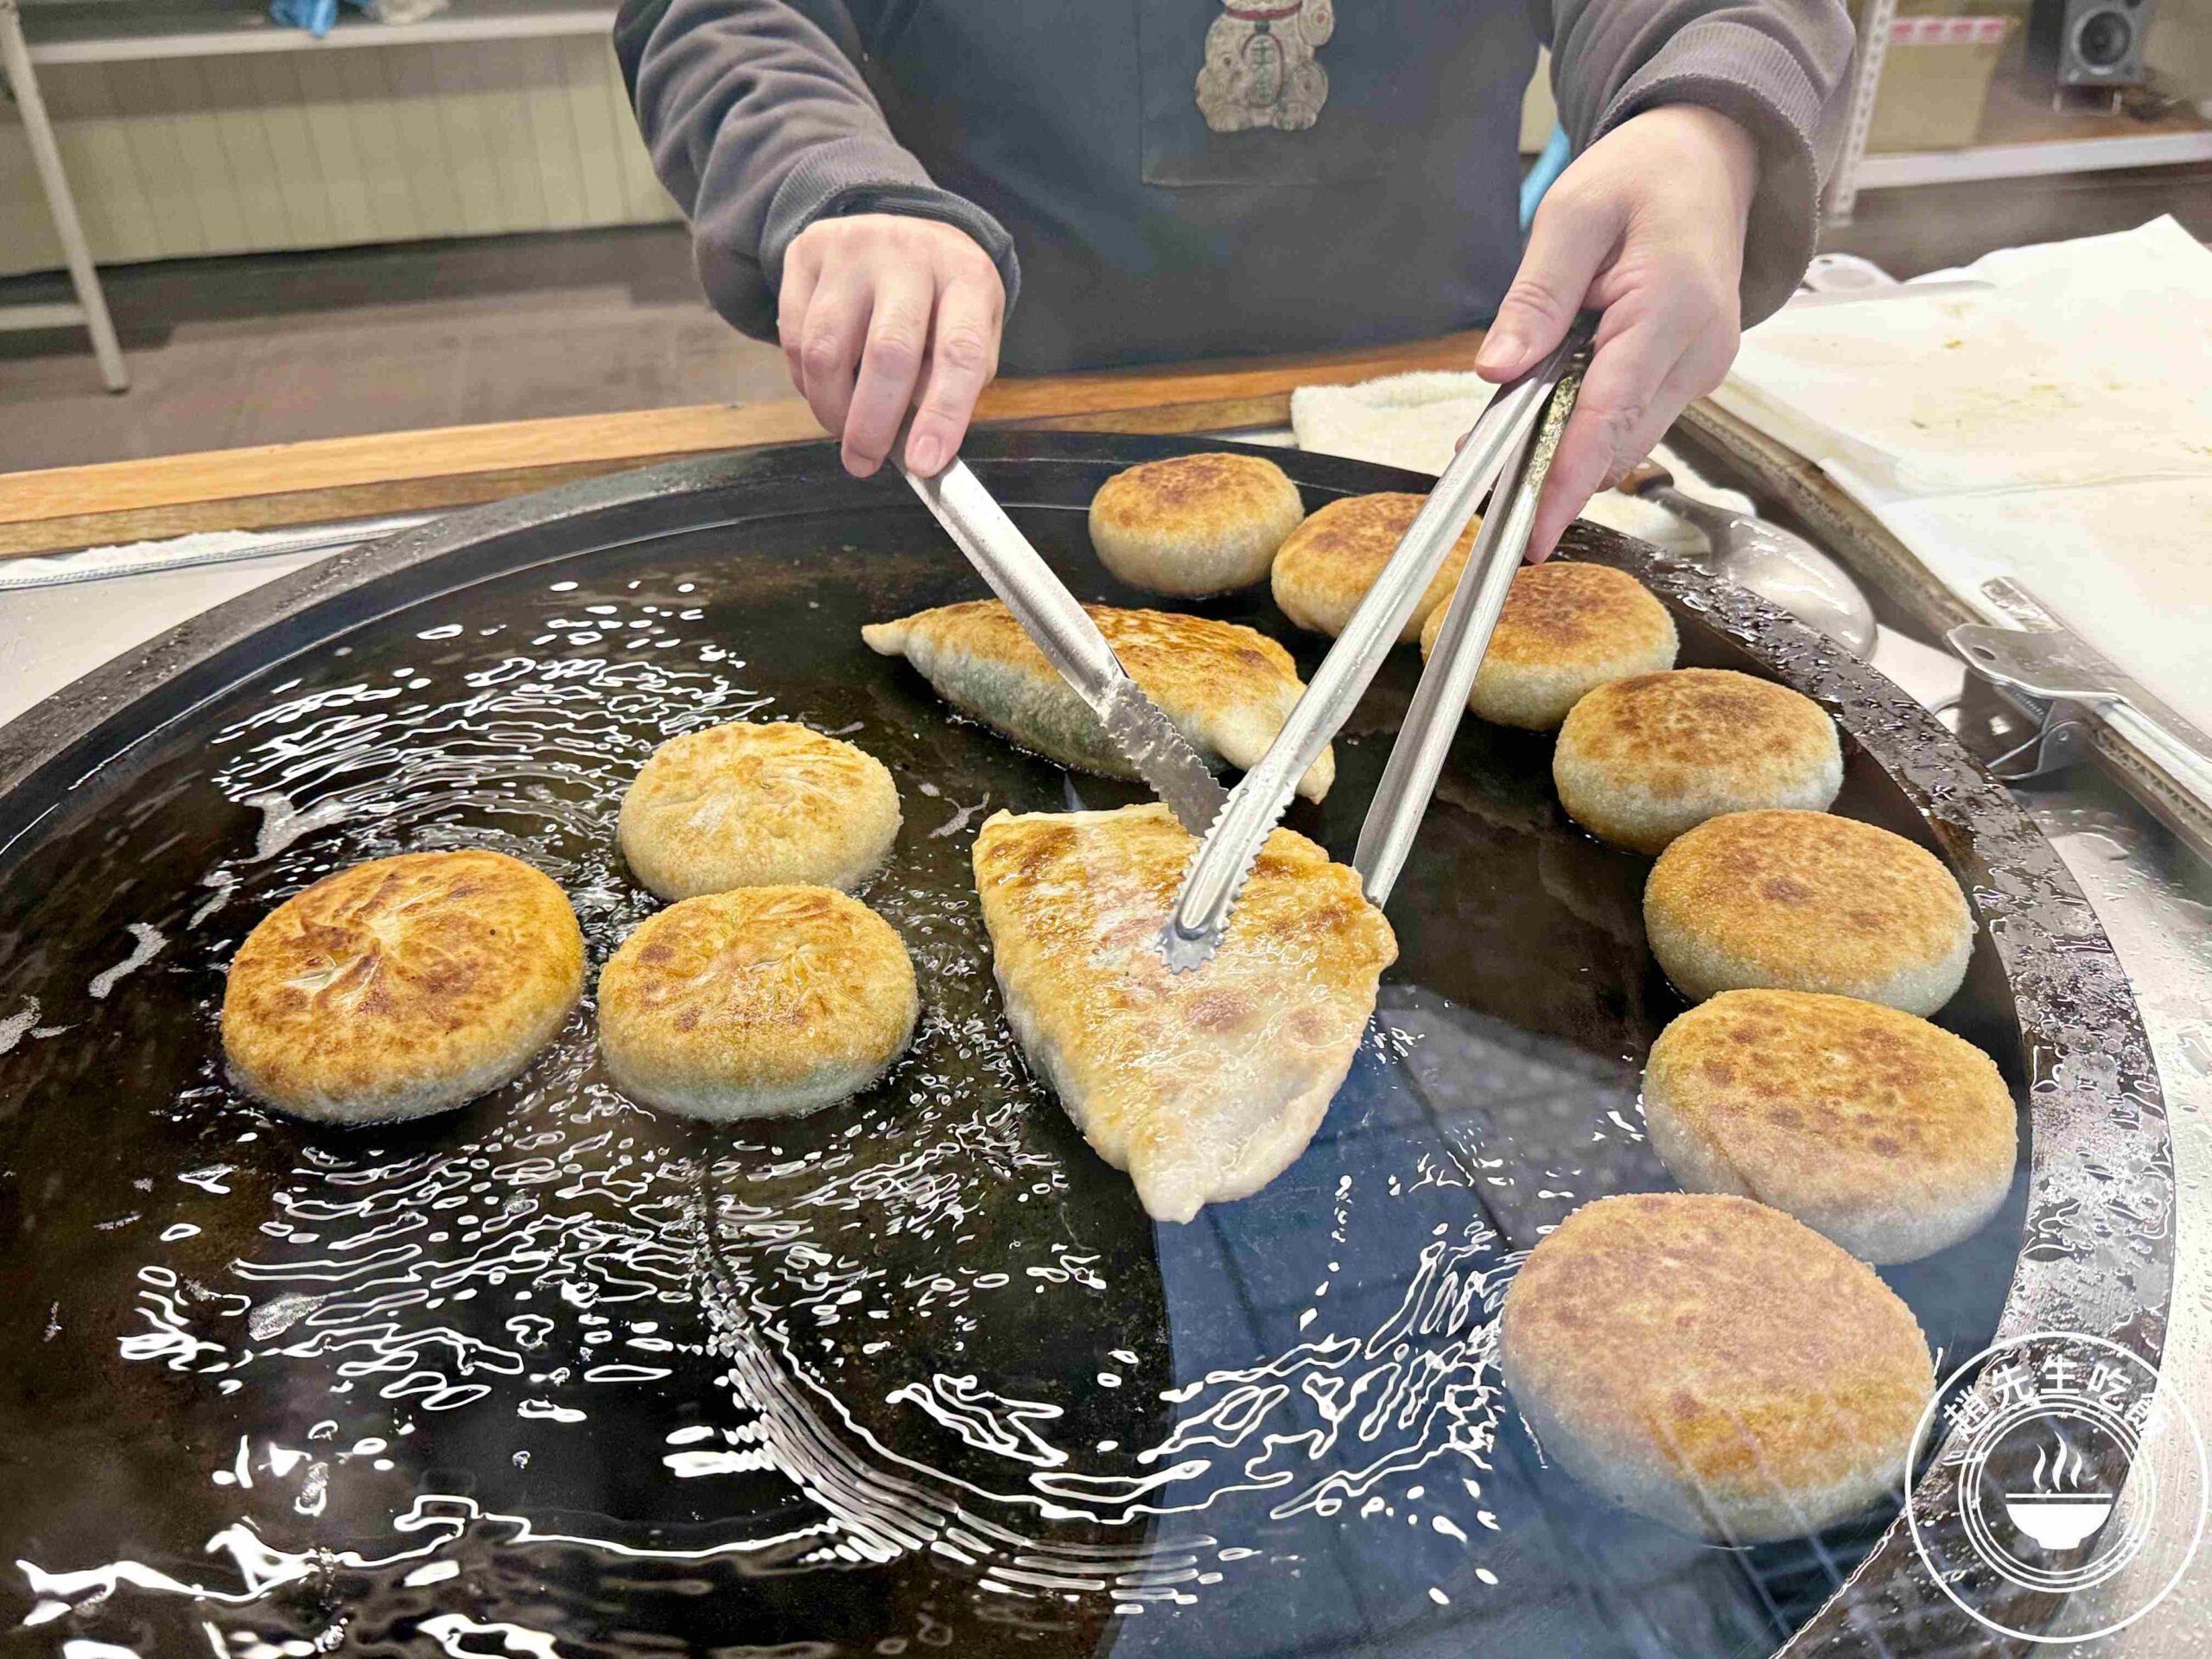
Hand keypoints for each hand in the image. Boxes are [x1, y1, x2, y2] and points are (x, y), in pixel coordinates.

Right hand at [779, 214, 1005, 478]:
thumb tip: (915, 445)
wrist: (904, 229)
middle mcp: (909, 254)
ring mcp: (853, 248)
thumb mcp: (973, 333)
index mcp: (966, 277)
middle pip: (887, 351)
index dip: (942, 415)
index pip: (960, 352)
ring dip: (830, 408)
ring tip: (844, 428)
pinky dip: (806, 382)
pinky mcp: (806, 253)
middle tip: (864, 463)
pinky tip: (826, 387)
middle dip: (871, 424)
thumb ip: (951, 385)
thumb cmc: (943, 301)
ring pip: (825, 350)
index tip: (923, 465)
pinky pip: (792, 338)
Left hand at [1474, 105, 1756, 558]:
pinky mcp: (1691, 372)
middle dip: (1552, 472)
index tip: (1533, 533)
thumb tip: (1497, 372)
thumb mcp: (1573, 215)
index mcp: (1674, 307)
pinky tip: (1543, 410)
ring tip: (1500, 440)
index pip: (1611, 414)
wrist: (1711, 156)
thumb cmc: (1643, 175)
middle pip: (1619, 443)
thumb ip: (1536, 297)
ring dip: (1565, 449)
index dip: (1566, 479)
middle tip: (1481, 478)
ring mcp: (1702, 368)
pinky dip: (1586, 426)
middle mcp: (1700, 351)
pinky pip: (1632, 418)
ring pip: (1625, 440)